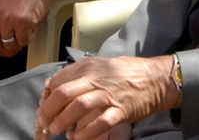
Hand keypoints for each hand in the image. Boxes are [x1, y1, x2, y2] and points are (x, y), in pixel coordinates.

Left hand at [35, 55, 175, 139]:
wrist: (155, 79)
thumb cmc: (126, 72)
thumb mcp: (101, 65)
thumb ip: (80, 74)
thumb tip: (56, 85)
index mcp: (89, 66)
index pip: (59, 80)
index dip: (47, 95)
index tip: (44, 105)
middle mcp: (96, 79)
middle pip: (64, 94)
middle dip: (49, 110)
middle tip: (44, 121)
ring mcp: (108, 95)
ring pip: (78, 107)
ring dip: (63, 121)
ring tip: (56, 130)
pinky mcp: (120, 110)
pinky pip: (100, 123)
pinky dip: (86, 132)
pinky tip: (78, 137)